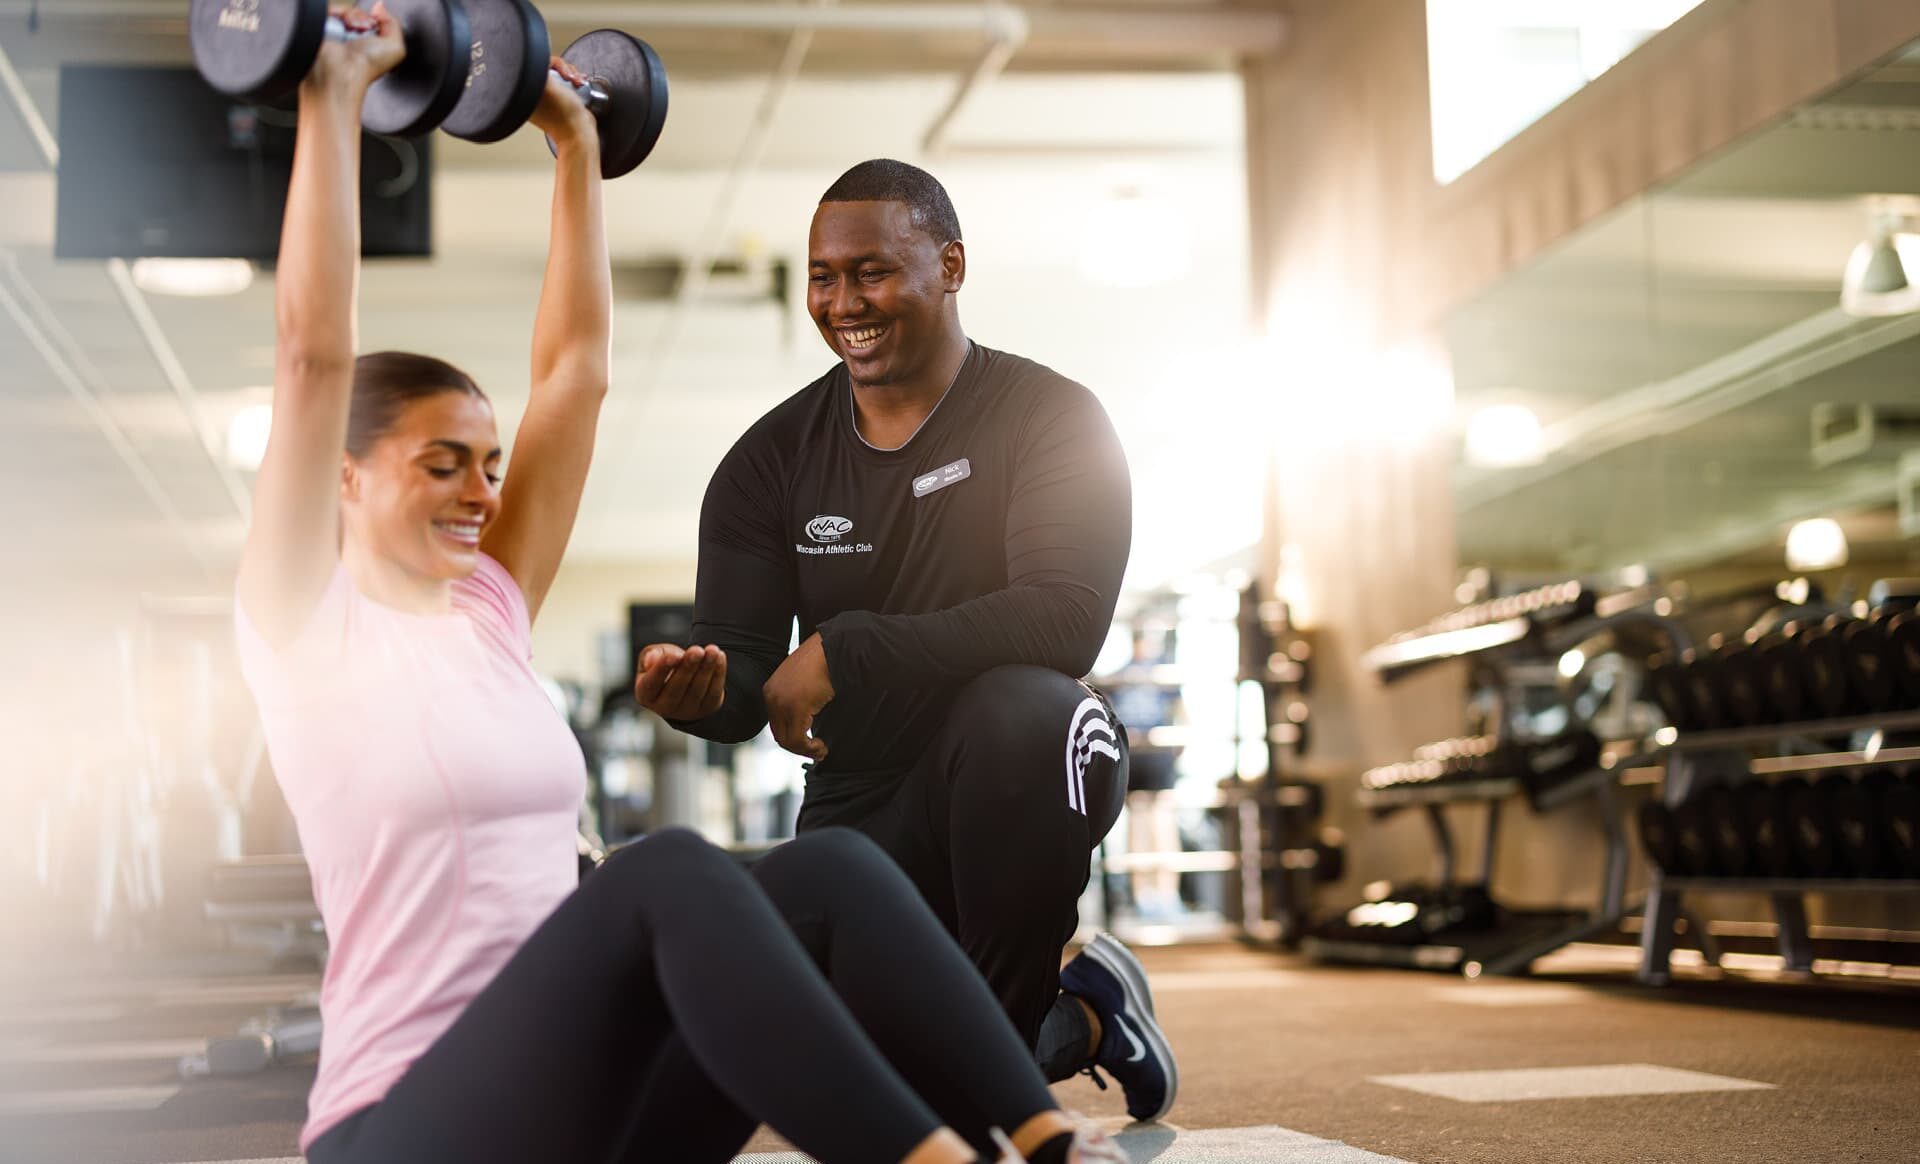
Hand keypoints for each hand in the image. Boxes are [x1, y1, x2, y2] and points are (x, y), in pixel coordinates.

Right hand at [307, 4, 404, 92]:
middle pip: (358, 13)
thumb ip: (393, 24)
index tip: (376, 23)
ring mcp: (336, 33)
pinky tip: (346, 24)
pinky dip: (341, 12)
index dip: (375, 18)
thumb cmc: (368, 65)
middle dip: (365, 17)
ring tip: (356, 28)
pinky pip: (331, 10)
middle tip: (366, 27)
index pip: (372, 20)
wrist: (344, 70)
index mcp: (369, 45)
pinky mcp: (322, 26)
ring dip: (354, 15)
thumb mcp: (396, 48)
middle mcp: (352, 39)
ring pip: (345, 10)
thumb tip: (380, 8)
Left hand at [528, 57, 599, 151]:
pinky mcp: (560, 97)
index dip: (550, 64)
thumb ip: (538, 68)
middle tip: (569, 79)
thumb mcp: (548, 85)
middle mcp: (534, 91)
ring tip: (577, 84)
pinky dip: (574, 80)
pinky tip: (579, 85)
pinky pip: (566, 80)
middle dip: (563, 69)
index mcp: (525, 89)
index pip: (535, 63)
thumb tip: (535, 58)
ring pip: (559, 71)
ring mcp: (548, 95)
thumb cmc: (563, 116)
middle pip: (548, 65)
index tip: (558, 73)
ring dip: (572, 74)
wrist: (579, 132)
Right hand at [634, 643, 726, 720]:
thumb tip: (652, 660)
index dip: (662, 669)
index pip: (652, 684)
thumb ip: (652, 656)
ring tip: (712, 651)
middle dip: (688, 667)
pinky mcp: (706, 709)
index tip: (674, 655)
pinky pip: (713, 692)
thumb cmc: (665, 667)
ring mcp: (687, 711)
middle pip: (676, 688)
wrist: (684, 682)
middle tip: (697, 651)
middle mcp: (664, 707)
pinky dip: (718, 673)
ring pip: (697, 690)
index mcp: (646, 695)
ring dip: (706, 668)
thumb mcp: (654, 657)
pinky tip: (719, 657)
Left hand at [763, 634, 833, 761]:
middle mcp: (772, 697)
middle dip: (799, 747)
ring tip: (821, 749)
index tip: (809, 743)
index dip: (793, 739)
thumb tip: (805, 725)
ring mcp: (782, 703)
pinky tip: (821, 746)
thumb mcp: (803, 683)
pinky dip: (810, 748)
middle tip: (817, 751)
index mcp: (771, 691)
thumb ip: (798, 702)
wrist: (832, 648)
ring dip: (805, 750)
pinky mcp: (796, 708)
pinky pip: (798, 739)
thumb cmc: (823, 662)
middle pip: (780, 735)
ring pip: (788, 741)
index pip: (777, 725)